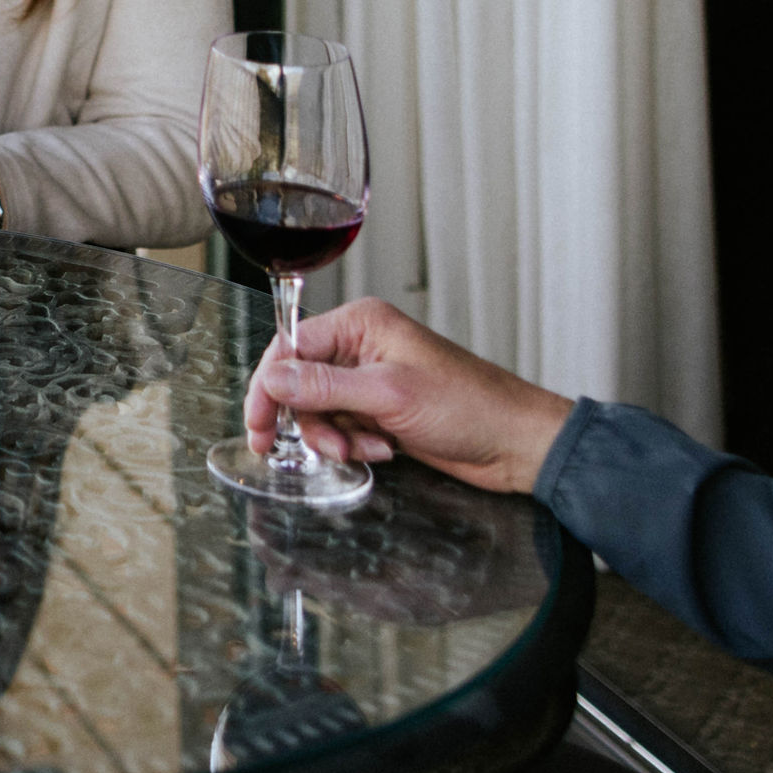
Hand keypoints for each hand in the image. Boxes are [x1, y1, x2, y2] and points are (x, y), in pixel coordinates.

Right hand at [246, 296, 575, 497]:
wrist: (513, 442)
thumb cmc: (469, 406)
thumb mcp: (388, 395)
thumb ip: (324, 386)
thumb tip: (273, 379)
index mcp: (361, 324)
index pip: (290, 347)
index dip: (269, 388)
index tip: (258, 424)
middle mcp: (361, 346)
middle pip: (300, 383)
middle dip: (310, 420)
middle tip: (319, 448)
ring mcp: (371, 379)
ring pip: (320, 411)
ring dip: (337, 437)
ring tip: (369, 447)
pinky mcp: (382, 409)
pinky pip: (344, 427)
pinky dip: (357, 444)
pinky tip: (386, 448)